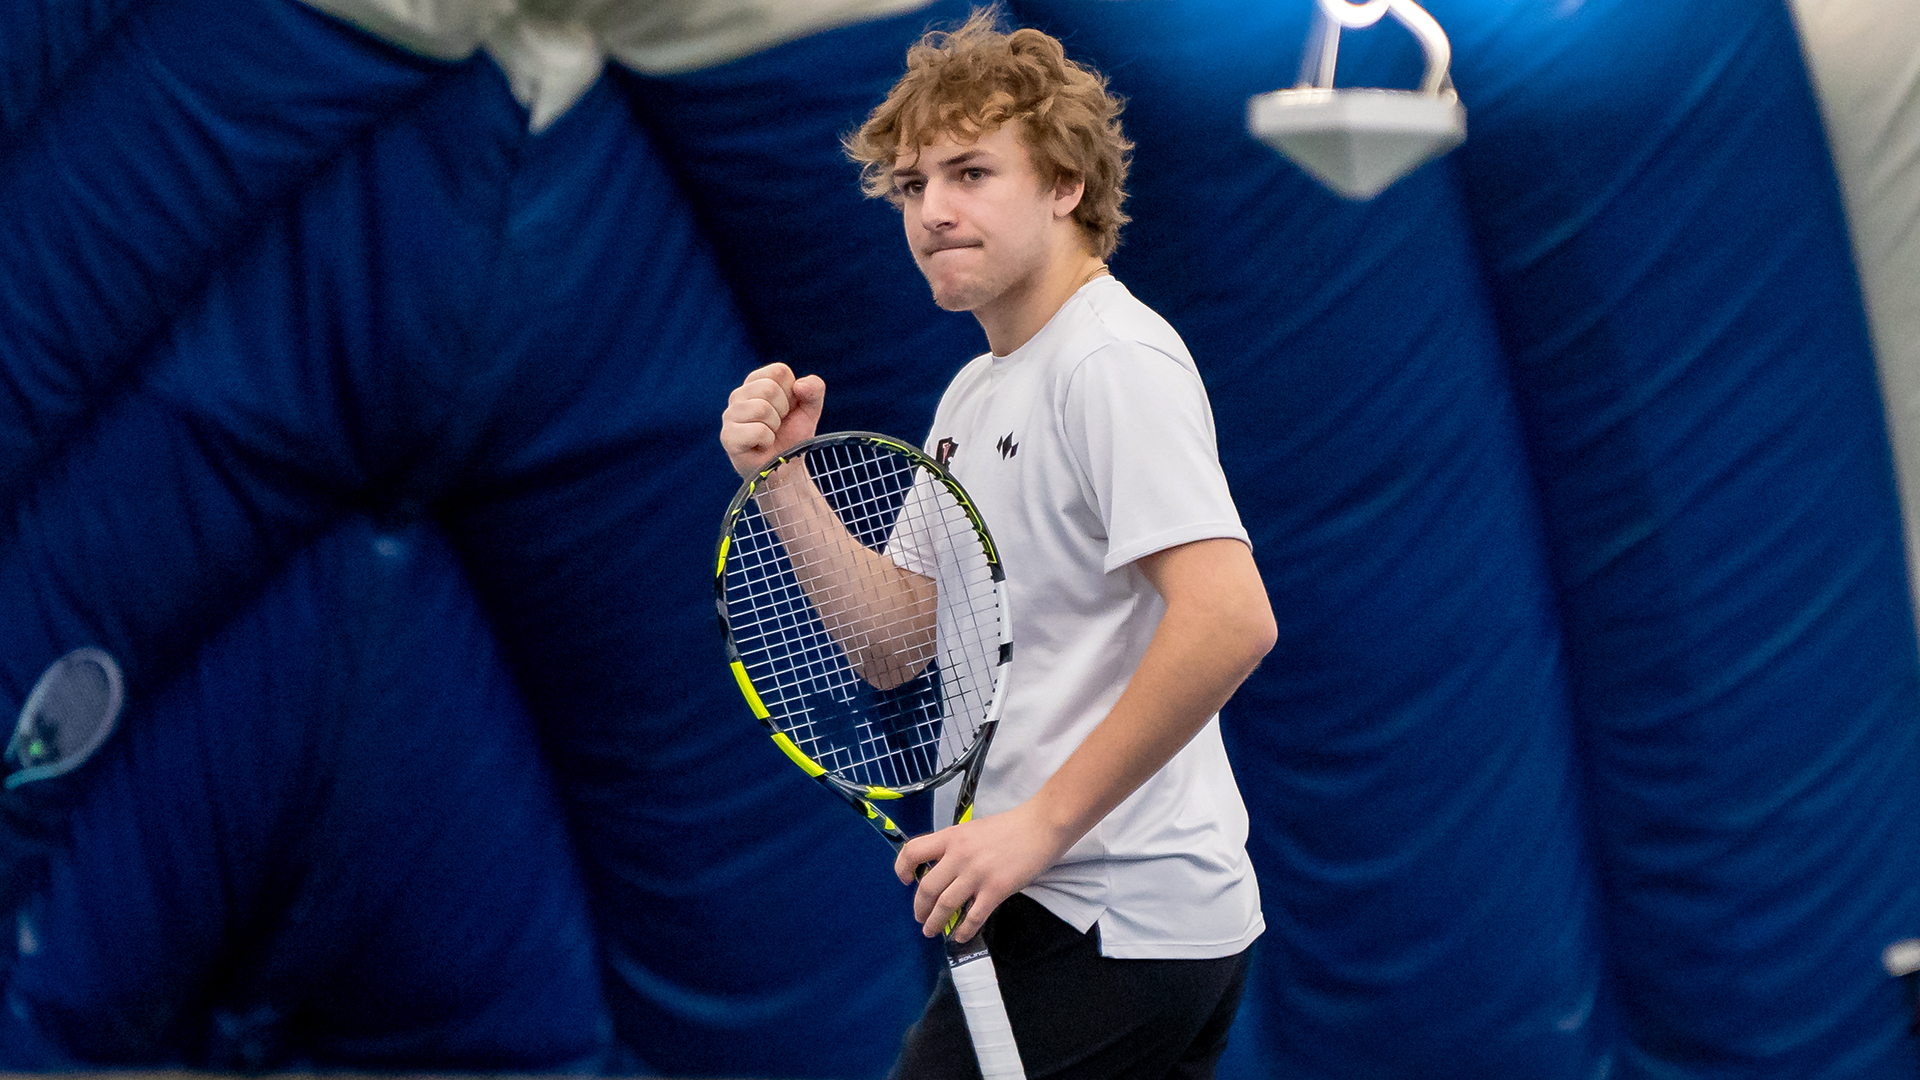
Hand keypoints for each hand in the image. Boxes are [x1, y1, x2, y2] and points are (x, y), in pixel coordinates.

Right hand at [719, 362, 824, 477]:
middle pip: (769, 388)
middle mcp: (739, 395)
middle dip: (783, 410)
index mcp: (756, 383)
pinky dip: (767, 441)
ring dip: (774, 427)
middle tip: (778, 425)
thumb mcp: (810, 410)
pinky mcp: (728, 436)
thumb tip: (799, 385)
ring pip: (762, 409)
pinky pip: (758, 431)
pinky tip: (761, 446)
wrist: (786, 470)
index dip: (791, 392)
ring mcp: (729, 415)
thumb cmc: (793, 437)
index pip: (779, 371)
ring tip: (769, 435)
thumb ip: (814, 390)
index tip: (787, 409)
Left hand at [894, 801, 1072, 942]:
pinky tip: (960, 936)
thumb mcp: (973, 830)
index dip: (902, 868)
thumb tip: (941, 870)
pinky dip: (963, 930)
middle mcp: (959, 855)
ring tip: (931, 930)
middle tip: (920, 917)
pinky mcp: (996, 889)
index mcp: (951, 837)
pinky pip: (973, 917)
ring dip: (935, 922)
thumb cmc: (1010, 827)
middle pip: (926, 887)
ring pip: (945, 905)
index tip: (904, 880)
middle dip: (919, 907)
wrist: (1041, 826)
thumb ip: (955, 847)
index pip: (913, 851)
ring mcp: (977, 874)